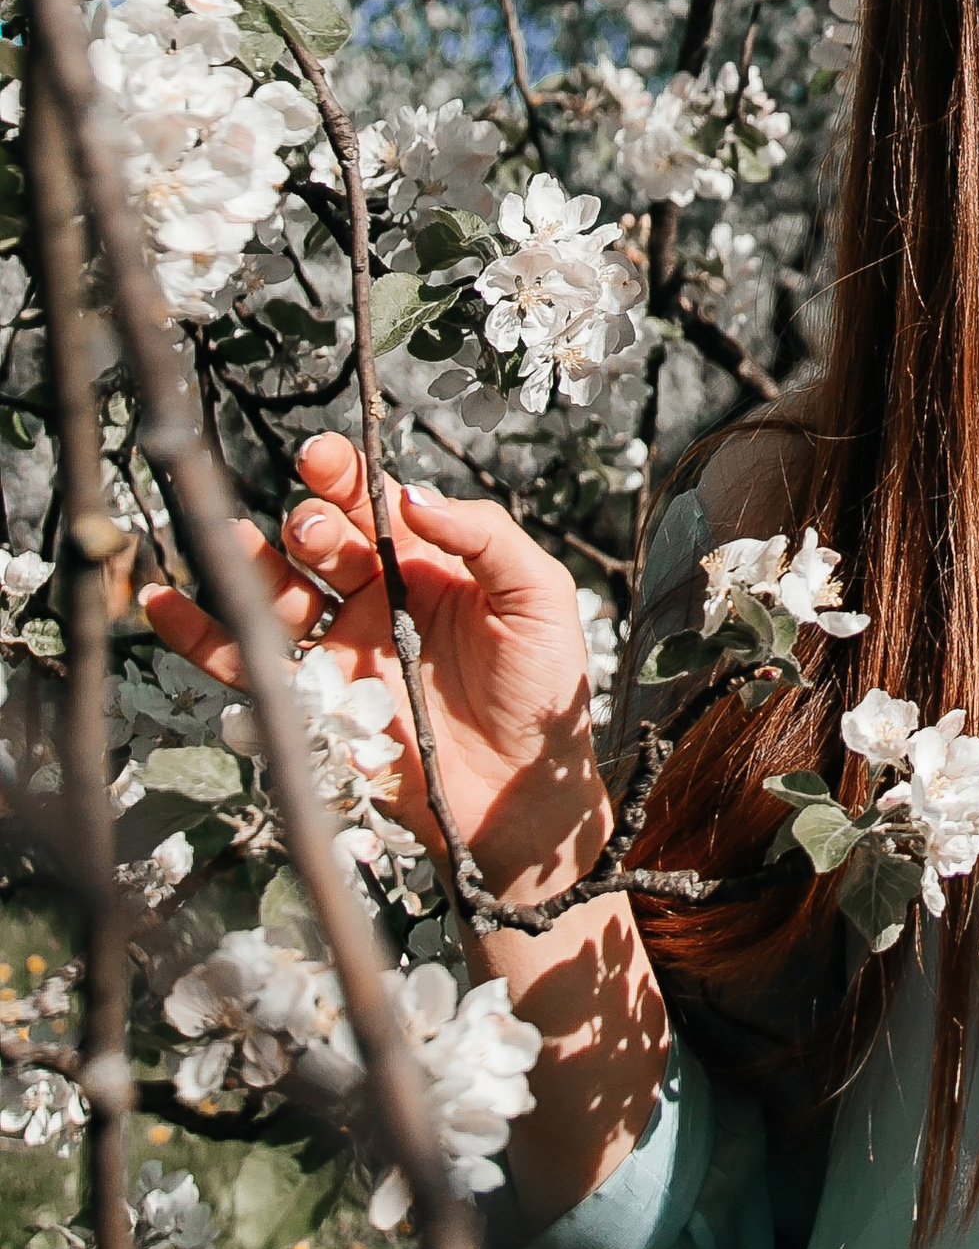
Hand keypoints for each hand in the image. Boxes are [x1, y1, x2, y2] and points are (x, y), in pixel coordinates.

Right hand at [141, 434, 607, 906]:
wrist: (524, 790)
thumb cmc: (543, 689)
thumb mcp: (537, 596)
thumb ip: (485, 537)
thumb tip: (414, 495)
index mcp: (426, 562)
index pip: (373, 503)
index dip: (343, 475)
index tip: (321, 457)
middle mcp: (375, 596)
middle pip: (317, 541)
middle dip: (306, 523)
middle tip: (311, 530)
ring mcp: (341, 648)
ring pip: (276, 593)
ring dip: (248, 564)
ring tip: (227, 541)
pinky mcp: (316, 701)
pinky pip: (247, 663)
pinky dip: (200, 634)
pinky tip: (166, 602)